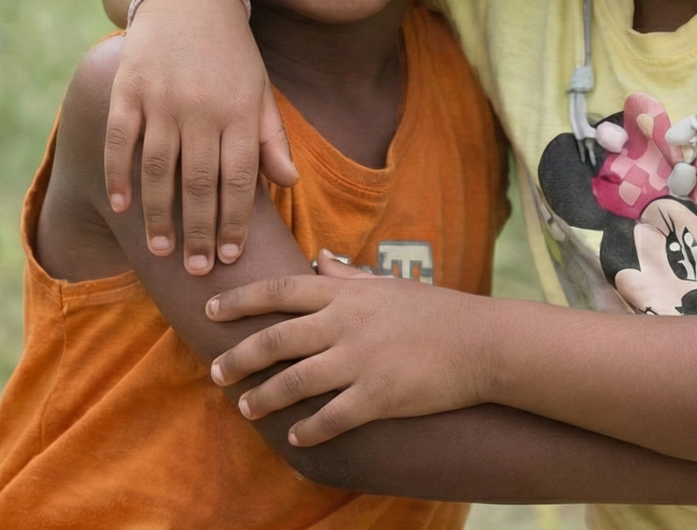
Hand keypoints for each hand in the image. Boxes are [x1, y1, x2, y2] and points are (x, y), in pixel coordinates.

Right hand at [102, 0, 297, 272]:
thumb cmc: (232, 54)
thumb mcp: (261, 90)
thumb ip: (272, 139)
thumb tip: (288, 185)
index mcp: (240, 112)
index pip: (239, 180)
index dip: (235, 222)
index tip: (232, 257)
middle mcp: (201, 108)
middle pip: (199, 183)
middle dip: (198, 232)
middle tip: (197, 270)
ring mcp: (162, 99)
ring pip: (158, 170)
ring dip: (159, 216)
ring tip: (161, 251)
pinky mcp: (129, 89)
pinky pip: (122, 142)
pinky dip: (120, 177)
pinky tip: (123, 208)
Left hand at [207, 250, 489, 445]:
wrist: (484, 343)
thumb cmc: (438, 311)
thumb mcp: (389, 285)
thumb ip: (348, 277)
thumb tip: (320, 260)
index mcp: (347, 294)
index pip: (281, 291)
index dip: (241, 301)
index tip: (211, 311)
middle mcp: (346, 324)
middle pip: (276, 339)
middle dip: (240, 356)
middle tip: (216, 372)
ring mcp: (362, 360)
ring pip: (295, 381)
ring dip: (264, 397)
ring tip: (247, 408)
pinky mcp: (379, 396)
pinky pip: (332, 417)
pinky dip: (310, 429)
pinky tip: (297, 436)